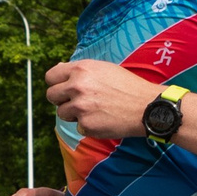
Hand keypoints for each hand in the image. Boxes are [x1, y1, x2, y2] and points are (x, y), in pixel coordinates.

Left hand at [44, 58, 158, 140]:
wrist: (146, 106)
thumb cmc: (127, 86)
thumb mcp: (104, 69)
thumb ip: (79, 70)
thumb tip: (58, 69)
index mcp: (81, 69)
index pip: (50, 76)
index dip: (56, 83)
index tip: (62, 88)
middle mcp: (77, 87)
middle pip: (51, 95)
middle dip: (61, 99)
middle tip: (77, 101)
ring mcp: (80, 107)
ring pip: (62, 113)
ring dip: (73, 113)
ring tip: (94, 109)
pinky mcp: (86, 125)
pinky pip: (77, 126)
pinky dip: (87, 125)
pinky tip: (103, 118)